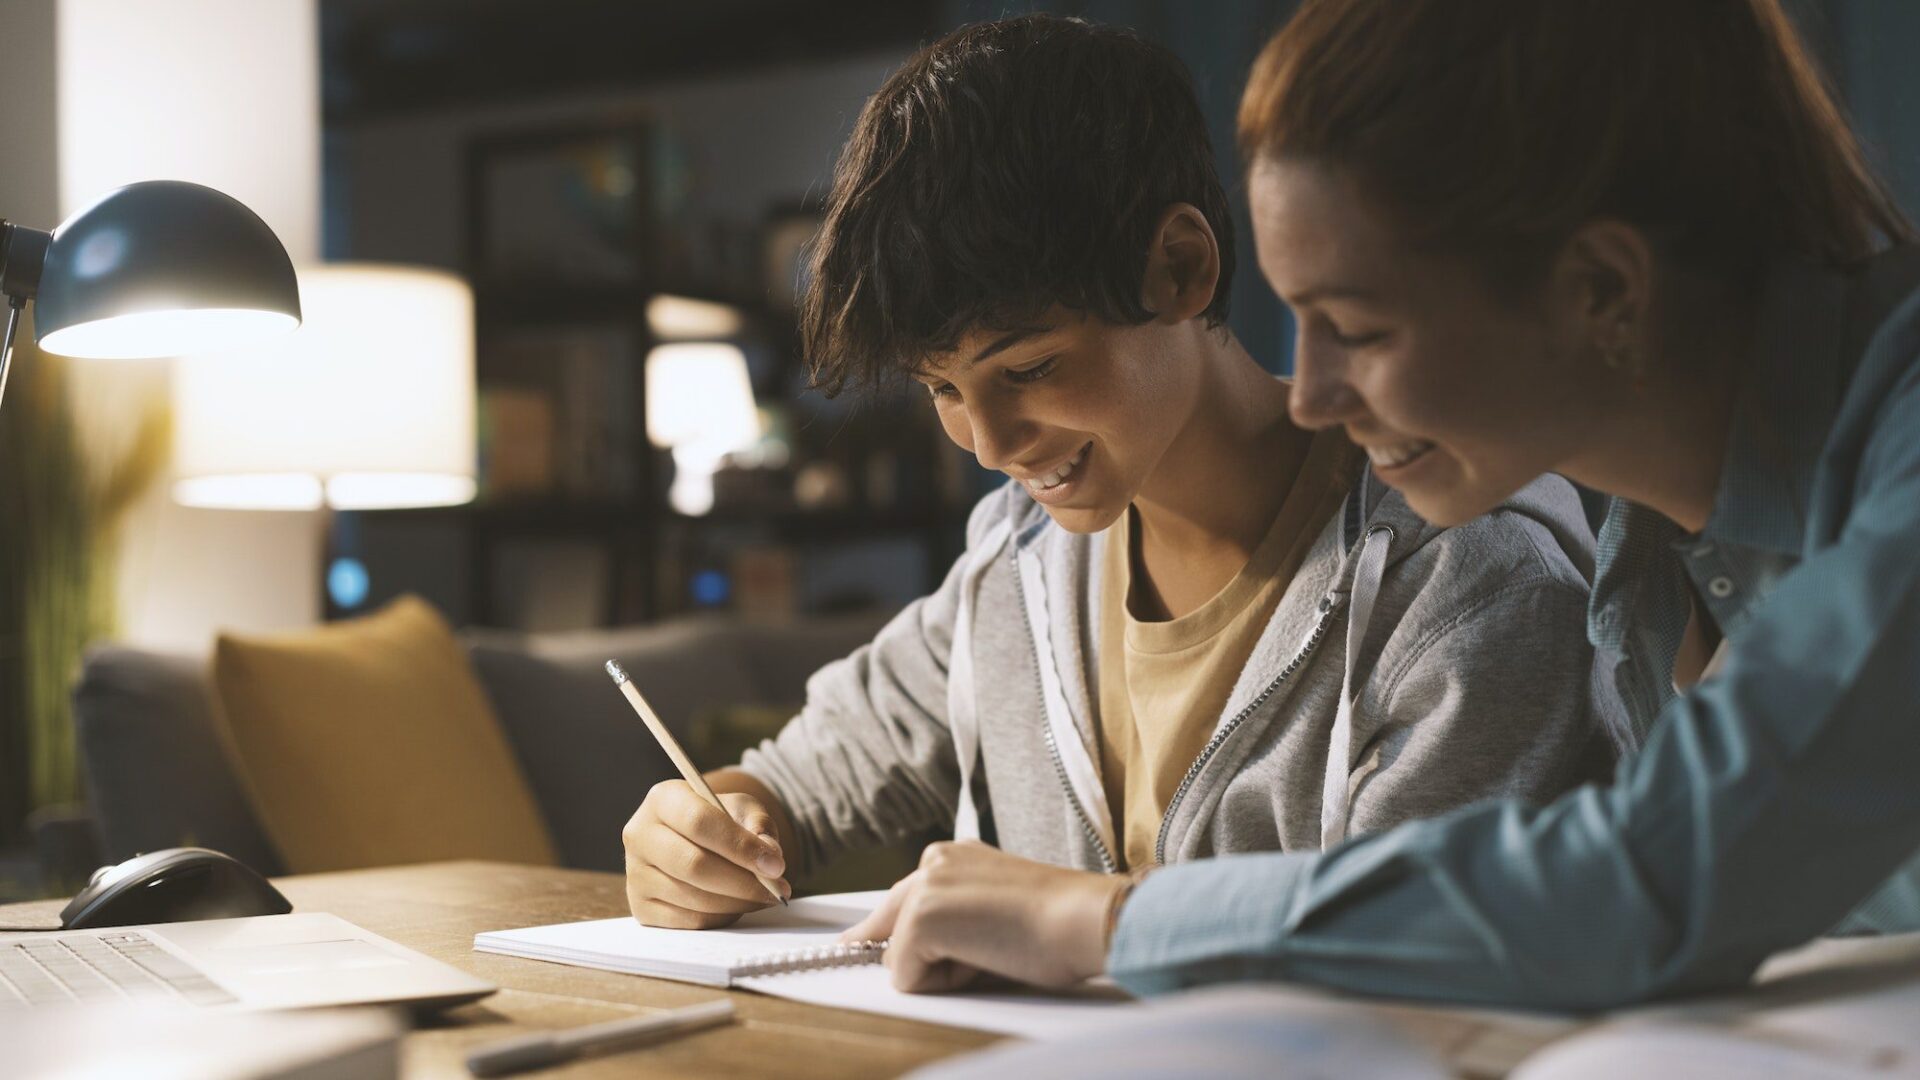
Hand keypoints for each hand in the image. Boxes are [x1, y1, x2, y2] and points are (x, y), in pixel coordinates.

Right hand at [623, 779, 790, 928]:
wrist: (697, 840)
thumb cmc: (721, 820)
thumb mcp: (743, 809)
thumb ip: (759, 826)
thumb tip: (769, 856)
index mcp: (662, 799)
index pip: (699, 822)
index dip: (740, 846)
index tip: (776, 865)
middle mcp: (639, 834)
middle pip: (693, 865)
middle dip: (743, 882)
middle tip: (777, 890)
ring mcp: (635, 873)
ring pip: (693, 898)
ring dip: (737, 902)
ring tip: (762, 896)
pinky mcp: (640, 906)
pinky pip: (687, 921)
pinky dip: (721, 917)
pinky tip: (737, 905)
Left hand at [840, 841, 1125, 991]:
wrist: (1083, 918)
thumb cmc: (1058, 922)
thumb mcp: (996, 910)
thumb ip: (955, 920)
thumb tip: (911, 956)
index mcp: (953, 856)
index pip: (903, 900)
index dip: (887, 931)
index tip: (855, 939)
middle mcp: (931, 862)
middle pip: (889, 925)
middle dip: (907, 953)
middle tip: (927, 953)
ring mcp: (922, 889)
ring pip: (902, 956)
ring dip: (942, 969)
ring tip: (994, 952)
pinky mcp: (919, 921)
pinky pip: (908, 978)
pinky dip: (942, 983)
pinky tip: (983, 961)